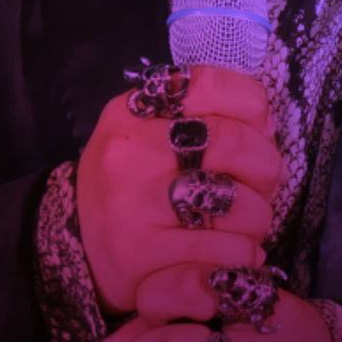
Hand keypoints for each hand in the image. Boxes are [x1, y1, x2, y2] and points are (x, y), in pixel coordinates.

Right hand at [77, 66, 282, 314]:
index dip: (253, 109)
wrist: (75, 250)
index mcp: (134, 112)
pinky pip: (228, 251)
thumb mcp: (147, 136)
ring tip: (242, 225)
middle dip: (266, 168)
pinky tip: (231, 253)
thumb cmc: (129, 188)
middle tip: (261, 186)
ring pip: (242, 205)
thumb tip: (267, 129)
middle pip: (235, 143)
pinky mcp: (146, 255)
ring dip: (258, 219)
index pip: (212, 85)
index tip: (258, 131)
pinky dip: (244, 254)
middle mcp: (131, 152)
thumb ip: (201, 119)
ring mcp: (136, 205)